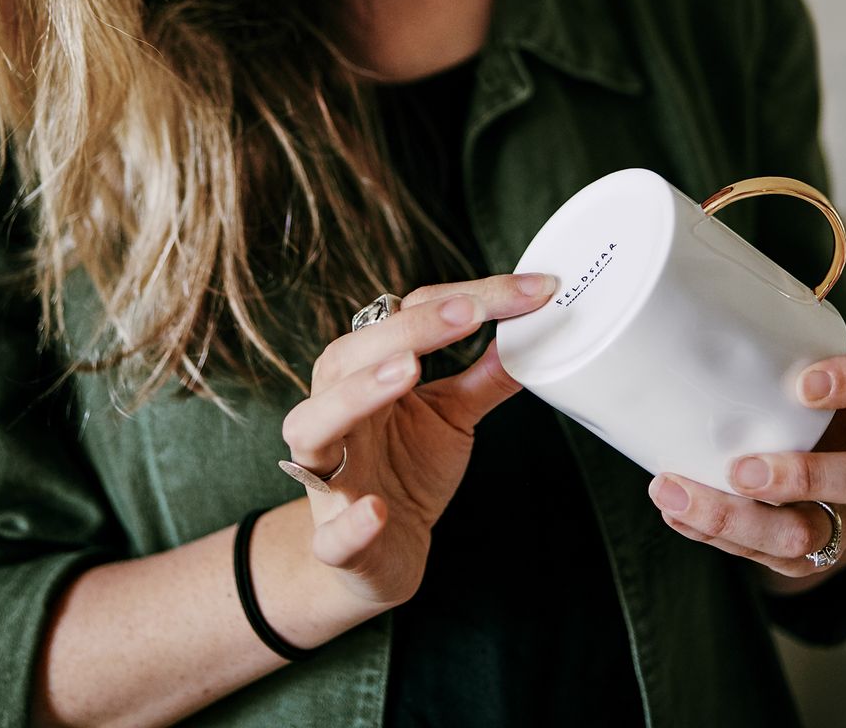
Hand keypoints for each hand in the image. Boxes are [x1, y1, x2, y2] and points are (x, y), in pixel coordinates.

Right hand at [279, 273, 555, 607]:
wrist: (378, 555)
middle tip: (467, 311)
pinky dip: (351, 520)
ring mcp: (326, 476)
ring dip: (357, 394)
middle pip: (348, 357)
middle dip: (407, 330)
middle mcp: (333, 414)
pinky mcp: (333, 541)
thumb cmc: (407, 470)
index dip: (462, 299)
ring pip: (315, 424)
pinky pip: (332, 530)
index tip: (528, 291)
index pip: (401, 319)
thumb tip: (530, 332)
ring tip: (407, 370)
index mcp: (361, 375)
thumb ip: (485, 377)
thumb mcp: (452, 416)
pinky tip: (375, 510)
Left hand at [648, 347, 845, 585]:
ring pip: (810, 534)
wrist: (802, 471)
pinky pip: (770, 556)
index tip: (806, 383)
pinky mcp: (812, 552)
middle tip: (741, 471)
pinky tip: (677, 512)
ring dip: (739, 520)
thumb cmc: (780, 401)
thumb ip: (761, 353)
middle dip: (805, 478)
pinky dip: (716, 536)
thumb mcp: (785, 373)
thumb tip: (687, 316)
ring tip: (678, 495)